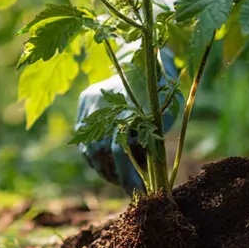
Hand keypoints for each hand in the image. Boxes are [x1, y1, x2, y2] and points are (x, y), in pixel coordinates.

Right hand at [75, 48, 181, 193]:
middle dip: (116, 174)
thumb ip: (154, 139)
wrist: (145, 56)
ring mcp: (89, 103)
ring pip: (89, 147)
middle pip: (101, 151)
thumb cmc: (162, 89)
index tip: (138, 191)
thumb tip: (150, 175)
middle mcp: (101, 103)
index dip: (128, 173)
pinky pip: (83, 138)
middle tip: (131, 189)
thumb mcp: (165, 112)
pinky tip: (108, 167)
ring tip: (120, 180)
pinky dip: (94, 157)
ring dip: (104, 168)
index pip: (119, 148)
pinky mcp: (84, 102)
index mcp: (125, 105)